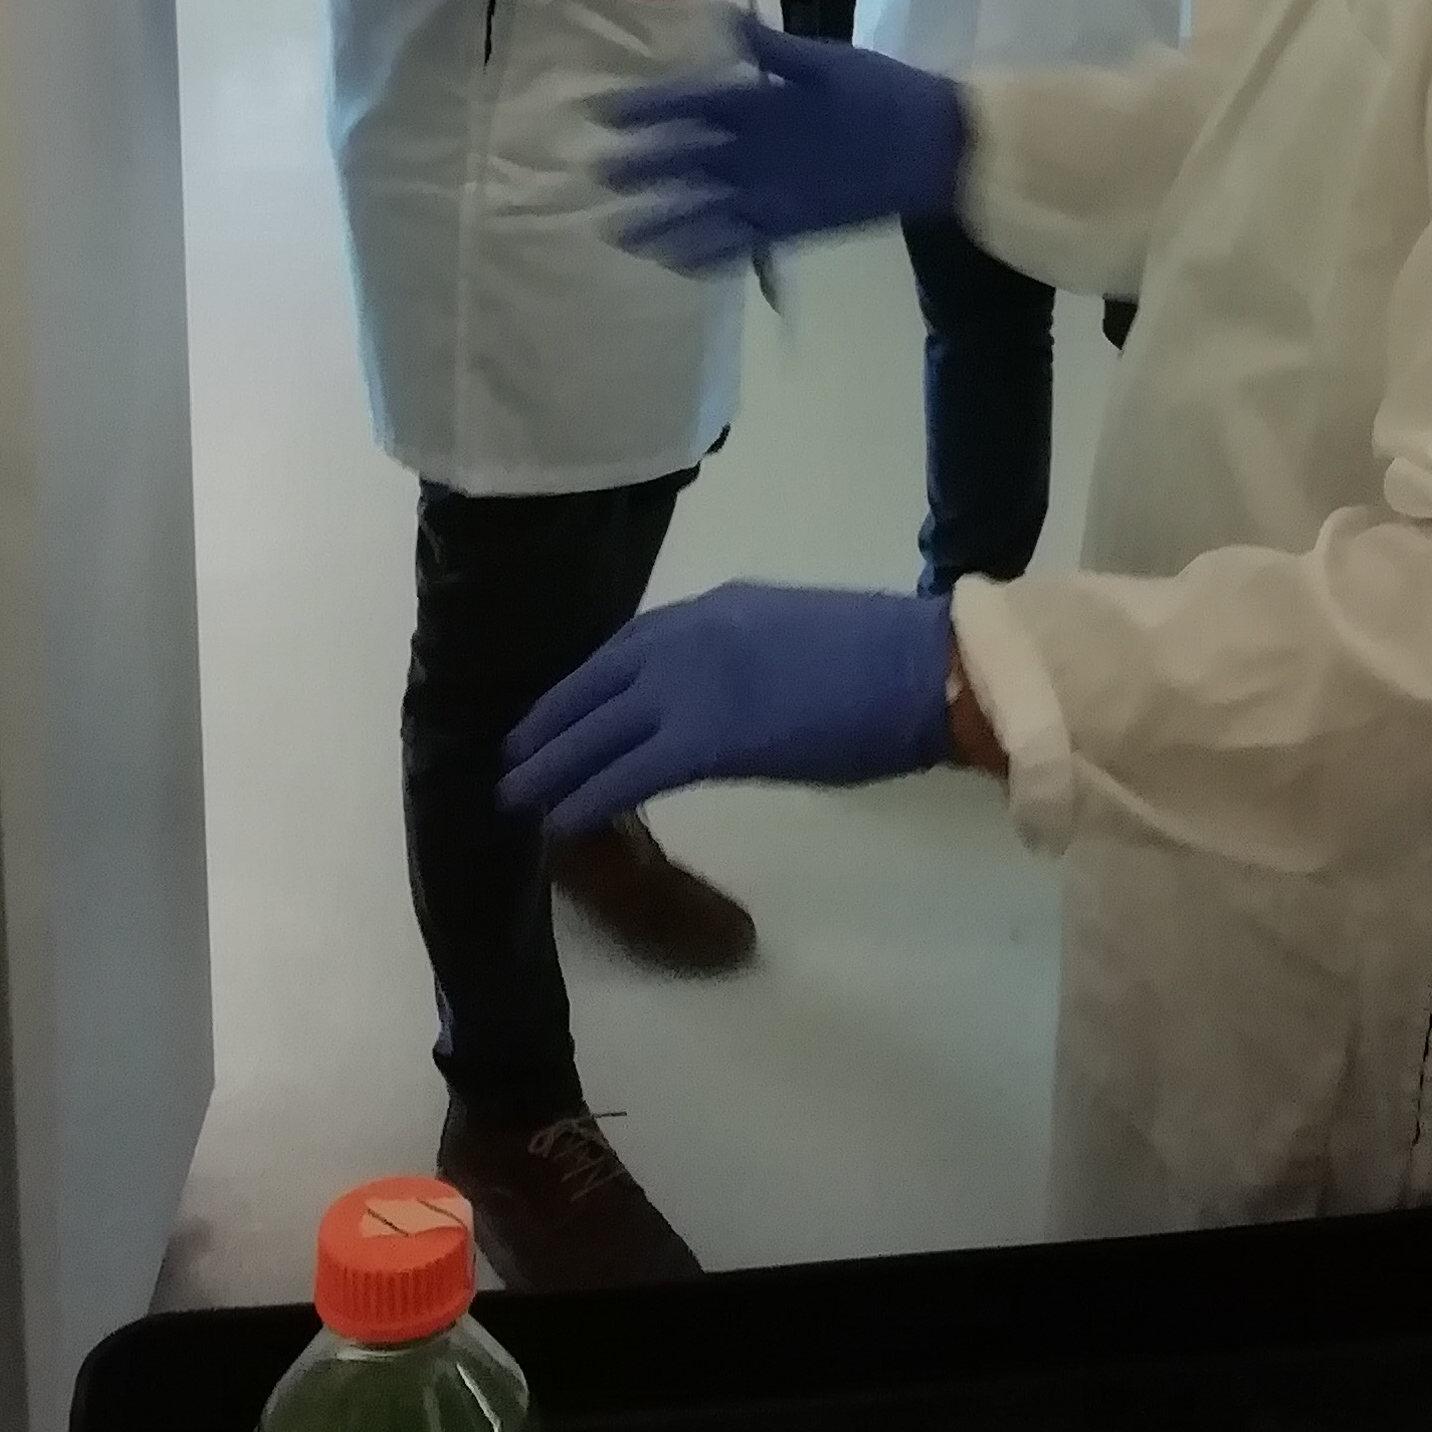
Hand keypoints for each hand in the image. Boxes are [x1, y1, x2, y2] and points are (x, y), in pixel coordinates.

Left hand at [501, 581, 955, 833]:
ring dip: (550, 765)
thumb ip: (736, 656)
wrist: (922, 668)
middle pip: (593, 684)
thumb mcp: (786, 634)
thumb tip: (712, 693)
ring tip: (513, 795)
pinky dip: (588, 796)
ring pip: (597, 730)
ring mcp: (693, 684)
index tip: (549, 714)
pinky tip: (560, 821)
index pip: (621, 647)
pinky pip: (627, 772)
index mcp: (711, 610)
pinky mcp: (706, 738)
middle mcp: (687, 636)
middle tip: (509, 757)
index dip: (578, 686)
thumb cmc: (878, 659)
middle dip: (546, 724)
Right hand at [603, 14, 966, 267]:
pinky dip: (710, 253)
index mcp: (759, 98)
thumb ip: (773, 49)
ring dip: (666, 218)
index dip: (647, 109)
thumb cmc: (884, 91)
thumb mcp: (828, 64)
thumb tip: (720, 17)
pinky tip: (676, 263)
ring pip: (704, 204)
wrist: (936, 142)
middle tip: (599, 176)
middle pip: (688, 158)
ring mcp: (769, 185)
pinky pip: (740, 239)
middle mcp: (754, 144)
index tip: (602, 113)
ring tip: (622, 233)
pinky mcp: (790, 222)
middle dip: (645, 166)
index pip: (690, 103)